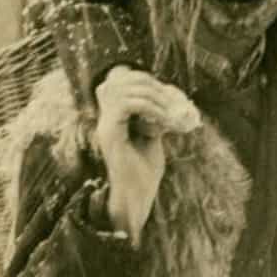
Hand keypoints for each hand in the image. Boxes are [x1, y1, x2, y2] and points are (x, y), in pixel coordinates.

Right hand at [94, 67, 199, 242]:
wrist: (137, 197)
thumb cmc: (145, 172)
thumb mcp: (152, 136)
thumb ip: (154, 116)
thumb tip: (170, 97)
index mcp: (114, 117)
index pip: (120, 80)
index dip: (143, 78)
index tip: (167, 91)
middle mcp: (105, 118)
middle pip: (119, 80)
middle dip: (149, 83)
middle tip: (170, 97)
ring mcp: (105, 126)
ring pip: (122, 90)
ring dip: (151, 95)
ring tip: (168, 109)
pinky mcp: (109, 134)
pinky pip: (125, 105)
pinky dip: (147, 106)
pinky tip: (162, 118)